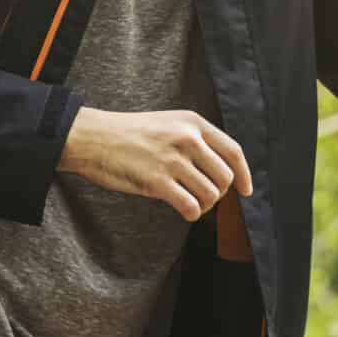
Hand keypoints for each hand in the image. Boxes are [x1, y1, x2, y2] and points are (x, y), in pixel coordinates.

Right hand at [59, 107, 252, 221]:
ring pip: (210, 194)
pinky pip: (191, 206)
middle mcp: (187, 138)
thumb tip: (220, 172)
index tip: (246, 191)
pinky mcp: (157, 181)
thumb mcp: (167, 123)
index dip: (244, 175)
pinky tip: (183, 211)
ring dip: (204, 205)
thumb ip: (194, 140)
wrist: (92, 137)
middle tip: (203, 198)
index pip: (233, 152)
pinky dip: (192, 214)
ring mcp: (172, 160)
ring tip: (190, 203)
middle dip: (218, 193)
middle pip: (225, 177)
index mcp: (192, 123)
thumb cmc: (127, 133)